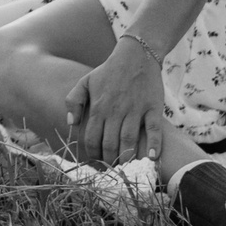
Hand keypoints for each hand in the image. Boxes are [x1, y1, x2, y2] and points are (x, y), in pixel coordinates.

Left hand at [63, 37, 166, 165]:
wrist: (136, 56)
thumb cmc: (108, 71)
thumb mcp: (85, 82)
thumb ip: (74, 101)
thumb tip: (71, 124)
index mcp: (98, 106)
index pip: (91, 138)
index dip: (92, 154)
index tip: (95, 162)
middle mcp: (115, 110)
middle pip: (110, 143)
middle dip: (109, 160)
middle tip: (112, 170)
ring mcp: (135, 109)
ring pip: (129, 140)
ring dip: (127, 157)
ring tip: (127, 169)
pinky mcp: (153, 107)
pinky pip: (153, 129)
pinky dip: (154, 145)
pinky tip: (152, 158)